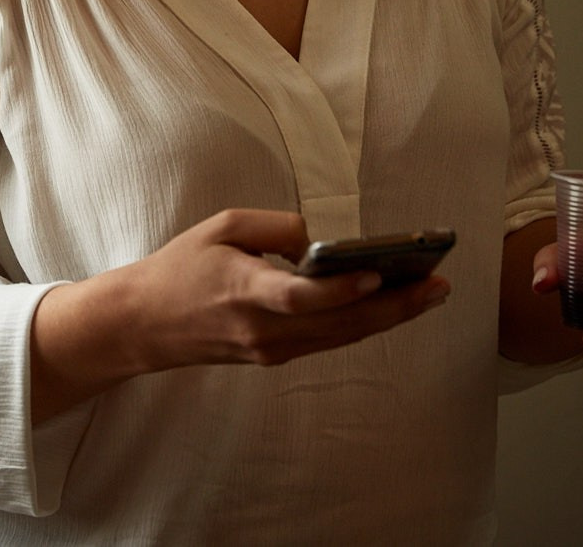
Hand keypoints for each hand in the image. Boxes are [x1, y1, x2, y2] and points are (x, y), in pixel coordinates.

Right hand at [31, 208, 451, 421]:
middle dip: (394, 305)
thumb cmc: (180, 267)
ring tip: (428, 293)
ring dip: (388, 317)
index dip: (342, 289)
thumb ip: (274, 226)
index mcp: (243, 290)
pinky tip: (388, 305)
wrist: (144, 324)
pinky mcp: (274, 356)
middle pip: (339, 323)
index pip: (301, 297)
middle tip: (438, 285)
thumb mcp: (220, 226)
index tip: (377, 271)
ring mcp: (271, 349)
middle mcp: (263, 328)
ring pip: (341, 336)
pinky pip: (327, 340)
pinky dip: (361, 323)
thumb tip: (320, 242)